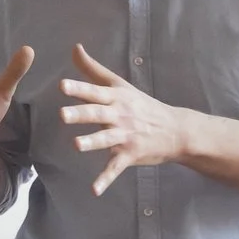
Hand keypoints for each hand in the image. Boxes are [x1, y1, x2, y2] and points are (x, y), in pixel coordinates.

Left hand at [59, 44, 191, 194]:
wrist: (175, 129)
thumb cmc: (142, 105)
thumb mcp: (120, 85)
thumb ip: (93, 69)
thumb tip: (74, 48)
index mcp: (116, 98)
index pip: (94, 91)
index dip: (79, 88)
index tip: (63, 85)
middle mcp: (120, 115)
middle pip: (97, 114)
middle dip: (80, 114)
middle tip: (62, 114)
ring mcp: (125, 136)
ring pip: (106, 139)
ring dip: (92, 142)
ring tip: (76, 145)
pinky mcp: (130, 154)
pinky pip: (115, 168)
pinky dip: (105, 180)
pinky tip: (94, 190)